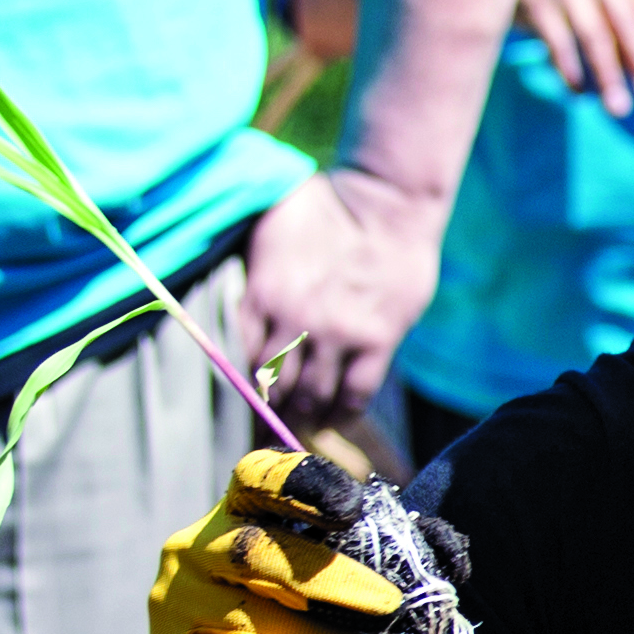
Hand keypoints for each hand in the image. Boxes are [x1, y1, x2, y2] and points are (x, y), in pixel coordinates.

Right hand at [136, 449, 415, 633]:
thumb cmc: (290, 611)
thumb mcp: (328, 575)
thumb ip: (387, 555)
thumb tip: (454, 558)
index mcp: (239, 510)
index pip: (258, 476)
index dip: (303, 483)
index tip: (353, 507)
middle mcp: (198, 547)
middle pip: (255, 551)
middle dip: (329, 578)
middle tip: (392, 603)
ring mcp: (177, 602)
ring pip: (253, 618)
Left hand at [235, 166, 450, 418]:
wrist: (385, 202)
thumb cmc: (327, 207)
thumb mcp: (271, 232)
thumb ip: (258, 275)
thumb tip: (251, 311)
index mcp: (262, 295)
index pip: (247, 361)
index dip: (252, 389)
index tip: (257, 403)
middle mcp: (293, 321)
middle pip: (276, 387)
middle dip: (274, 414)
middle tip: (276, 431)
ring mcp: (336, 334)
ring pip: (313, 396)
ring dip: (308, 416)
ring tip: (308, 426)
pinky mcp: (376, 341)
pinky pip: (355, 393)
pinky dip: (344, 411)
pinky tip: (340, 415)